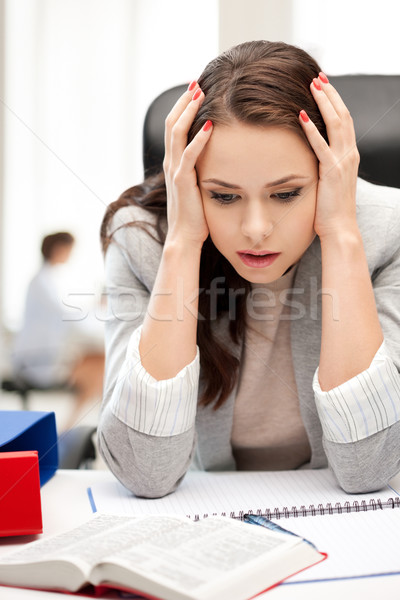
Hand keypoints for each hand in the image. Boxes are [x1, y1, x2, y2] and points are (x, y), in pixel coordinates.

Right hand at [163, 82, 212, 248]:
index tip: (195, 89)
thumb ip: (202, 169)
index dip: (183, 106)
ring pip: (176, 133)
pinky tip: (209, 125)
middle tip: (197, 81)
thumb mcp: (197, 185)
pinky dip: (198, 139)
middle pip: (172, 122)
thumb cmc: (194, 215)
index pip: (174, 126)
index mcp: (173, 162)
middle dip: (184, 101)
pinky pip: (188, 155)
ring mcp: (174, 171)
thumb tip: (217, 156)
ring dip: (188, 111)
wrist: (184, 237)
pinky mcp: (182, 182)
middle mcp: (170, 163)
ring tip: (200, 93)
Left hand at [299, 74, 359, 239]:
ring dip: (324, 103)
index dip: (334, 101)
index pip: (343, 121)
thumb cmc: (330, 209)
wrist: (340, 228)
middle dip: (330, 94)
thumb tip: (312, 155)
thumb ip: (325, 164)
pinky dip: (311, 130)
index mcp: (349, 155)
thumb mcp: (329, 181)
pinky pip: (321, 146)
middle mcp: (349, 155)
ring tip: (313, 86)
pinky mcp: (331, 172)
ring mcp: (342, 162)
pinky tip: (301, 117)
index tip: (323, 85)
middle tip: (318, 76)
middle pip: (342, 116)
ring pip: (336, 124)